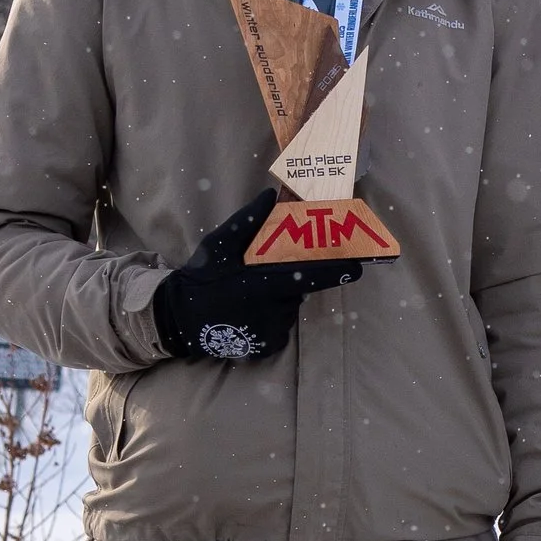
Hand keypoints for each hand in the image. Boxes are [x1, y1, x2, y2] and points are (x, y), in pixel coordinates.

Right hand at [150, 195, 365, 363]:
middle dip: (291, 278)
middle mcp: (273, 310)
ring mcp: (271, 330)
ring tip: (250, 294)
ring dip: (279, 297)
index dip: (338, 270)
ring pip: (289, 306)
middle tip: (266, 274)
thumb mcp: (218, 244)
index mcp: (264, 283)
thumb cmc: (201, 277)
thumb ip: (247, 221)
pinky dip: (272, 316)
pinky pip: (280, 325)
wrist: (179, 319)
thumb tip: (271, 195)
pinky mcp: (268, 346)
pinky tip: (248, 311)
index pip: (312, 275)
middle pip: (300, 289)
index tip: (360, 265)